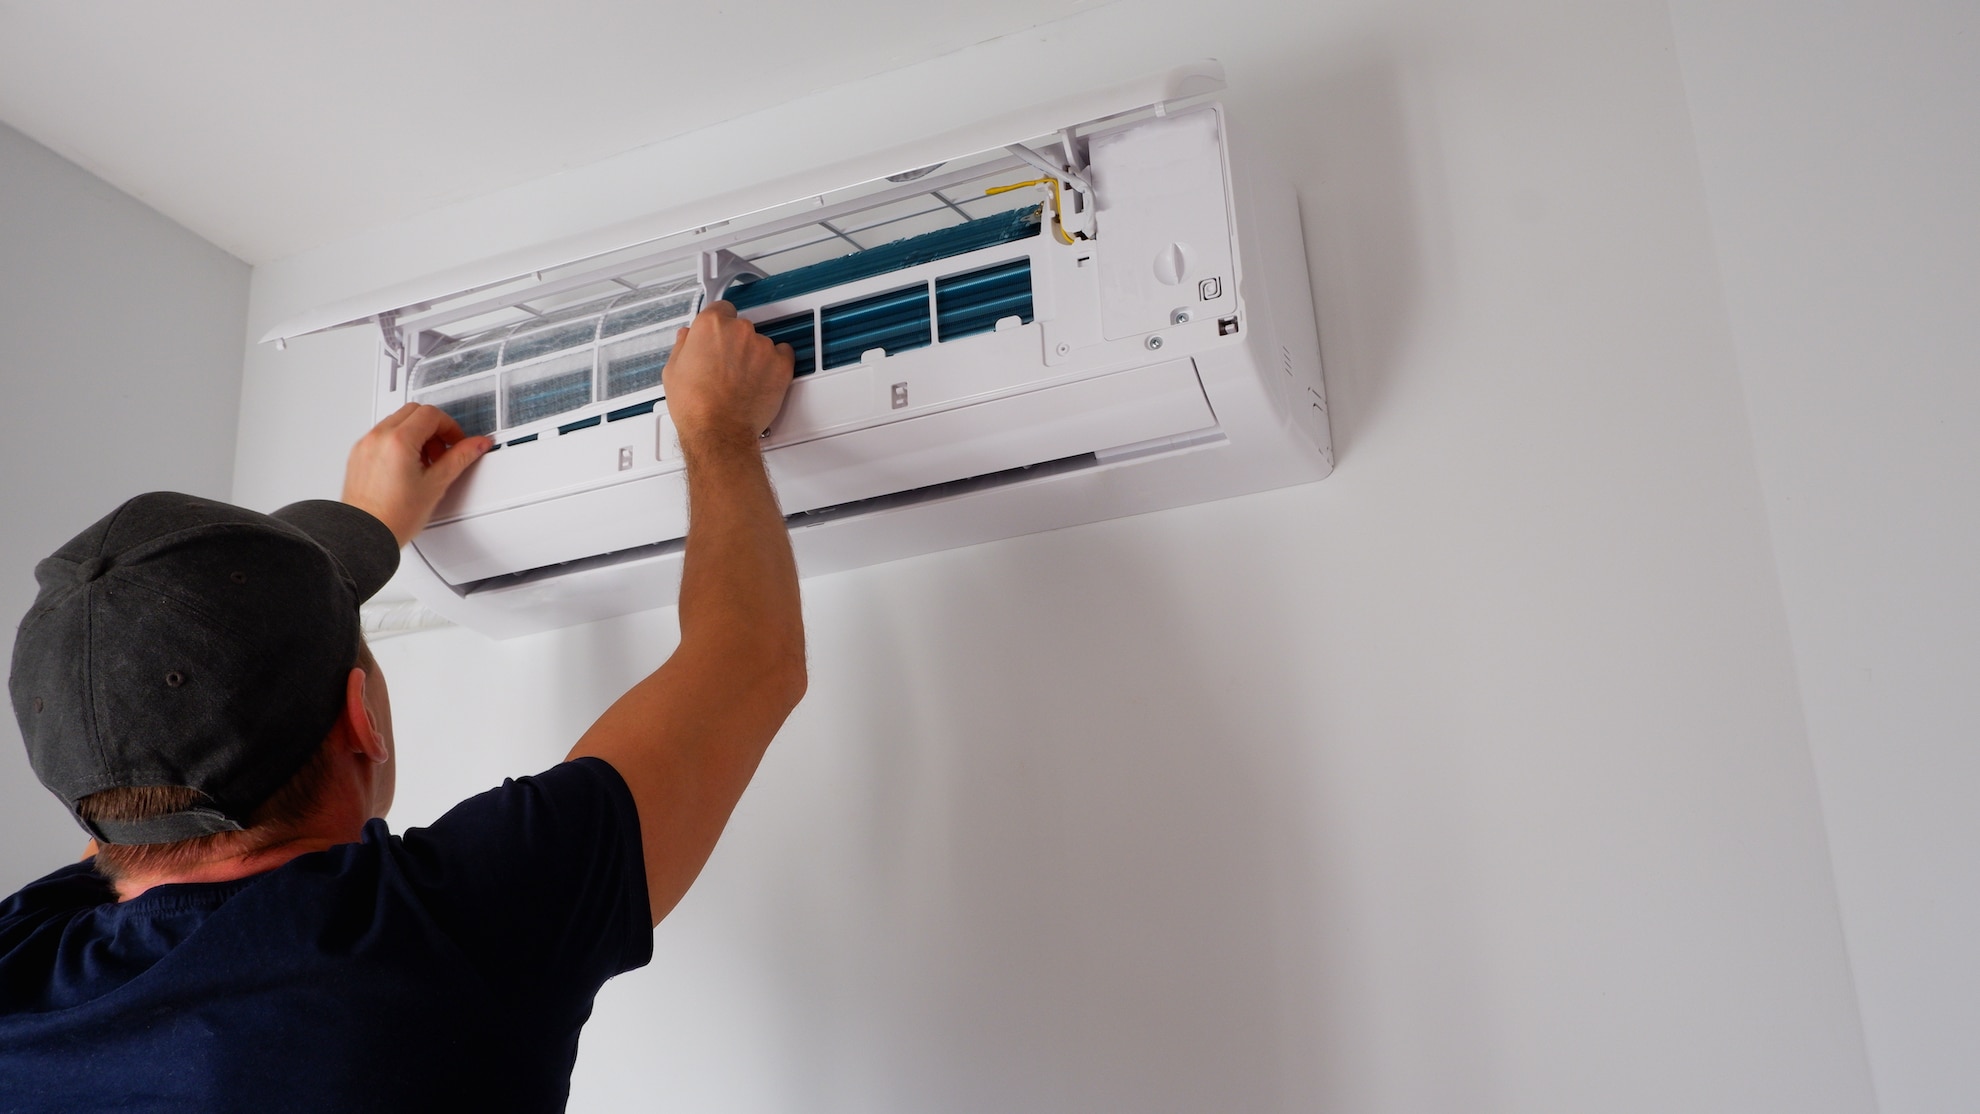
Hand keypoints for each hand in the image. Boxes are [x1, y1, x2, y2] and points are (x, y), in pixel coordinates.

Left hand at [341, 404, 491, 545]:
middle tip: (442, 451)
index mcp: (398, 441)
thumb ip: (460, 458)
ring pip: (396, 421)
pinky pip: (381, 435)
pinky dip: (398, 442)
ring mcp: (365, 445)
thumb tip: (477, 444)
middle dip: (433, 428)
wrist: (364, 535)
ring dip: (416, 433)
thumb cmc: (393, 517)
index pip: (431, 415)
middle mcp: (378, 438)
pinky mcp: (358, 455)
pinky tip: (407, 467)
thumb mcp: (436, 485)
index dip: (450, 427)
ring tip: (425, 462)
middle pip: (413, 412)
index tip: (456, 442)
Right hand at [661, 302, 794, 444]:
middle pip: (741, 327)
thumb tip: (687, 337)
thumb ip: (683, 345)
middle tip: (727, 366)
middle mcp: (739, 330)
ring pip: (761, 343)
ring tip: (742, 379)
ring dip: (754, 355)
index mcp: (710, 325)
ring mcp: (762, 346)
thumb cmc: (695, 406)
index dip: (719, 325)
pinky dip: (776, 364)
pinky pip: (784, 354)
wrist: (718, 431)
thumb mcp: (673, 370)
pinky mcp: (781, 364)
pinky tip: (762, 378)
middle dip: (735, 343)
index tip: (719, 337)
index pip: (721, 309)